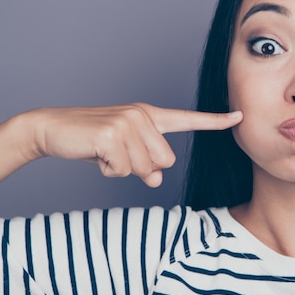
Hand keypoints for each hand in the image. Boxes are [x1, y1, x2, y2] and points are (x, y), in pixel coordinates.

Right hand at [30, 103, 242, 186]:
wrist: (55, 129)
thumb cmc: (94, 141)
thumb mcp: (125, 152)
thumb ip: (147, 162)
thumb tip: (157, 179)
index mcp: (150, 116)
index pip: (188, 119)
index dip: (215, 121)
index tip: (239, 117)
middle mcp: (142, 115)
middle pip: (165, 161)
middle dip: (142, 167)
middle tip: (118, 154)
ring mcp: (128, 122)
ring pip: (145, 168)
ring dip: (123, 169)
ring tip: (105, 152)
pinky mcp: (112, 134)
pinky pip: (124, 170)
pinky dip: (109, 170)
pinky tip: (97, 154)